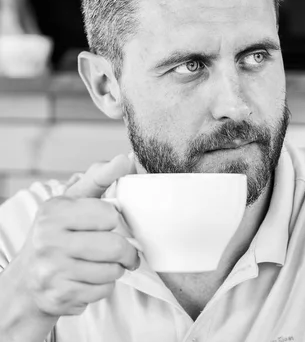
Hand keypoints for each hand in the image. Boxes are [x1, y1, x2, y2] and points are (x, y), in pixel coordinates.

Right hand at [10, 154, 139, 316]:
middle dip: (125, 251)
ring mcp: (52, 270)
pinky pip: (103, 291)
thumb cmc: (58, 234)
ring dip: (115, 269)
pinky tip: (89, 279)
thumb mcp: (72, 201)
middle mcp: (48, 240)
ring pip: (112, 271)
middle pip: (115, 246)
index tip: (112, 223)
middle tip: (122, 251)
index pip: (109, 214)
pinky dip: (104, 287)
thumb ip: (100, 178)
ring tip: (102, 264)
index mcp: (54, 211)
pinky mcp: (60, 296)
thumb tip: (127, 159)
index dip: (115, 220)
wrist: (27, 281)